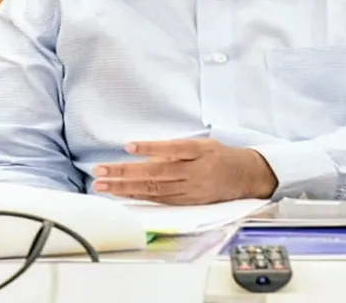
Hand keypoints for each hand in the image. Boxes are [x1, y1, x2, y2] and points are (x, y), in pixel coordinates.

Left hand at [93, 138, 277, 204]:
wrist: (245, 177)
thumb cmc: (220, 156)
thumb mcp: (203, 144)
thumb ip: (176, 148)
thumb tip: (145, 151)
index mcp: (198, 152)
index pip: (171, 149)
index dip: (150, 148)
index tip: (128, 146)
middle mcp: (194, 172)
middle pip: (155, 173)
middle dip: (125, 173)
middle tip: (100, 171)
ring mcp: (190, 190)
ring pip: (154, 189)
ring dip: (125, 188)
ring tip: (102, 185)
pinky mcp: (188, 202)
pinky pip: (160, 200)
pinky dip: (140, 197)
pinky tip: (122, 194)